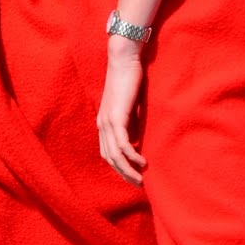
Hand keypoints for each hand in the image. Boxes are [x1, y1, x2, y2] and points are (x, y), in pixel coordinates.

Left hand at [98, 41, 147, 185]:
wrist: (124, 59)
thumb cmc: (129, 79)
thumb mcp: (130, 106)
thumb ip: (131, 122)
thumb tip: (138, 137)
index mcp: (103, 123)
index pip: (108, 153)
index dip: (119, 167)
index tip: (133, 176)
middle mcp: (102, 124)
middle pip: (109, 158)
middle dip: (123, 174)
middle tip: (138, 184)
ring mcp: (107, 121)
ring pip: (114, 154)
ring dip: (127, 169)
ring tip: (141, 179)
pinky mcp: (116, 116)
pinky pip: (122, 143)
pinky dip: (131, 155)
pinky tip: (141, 162)